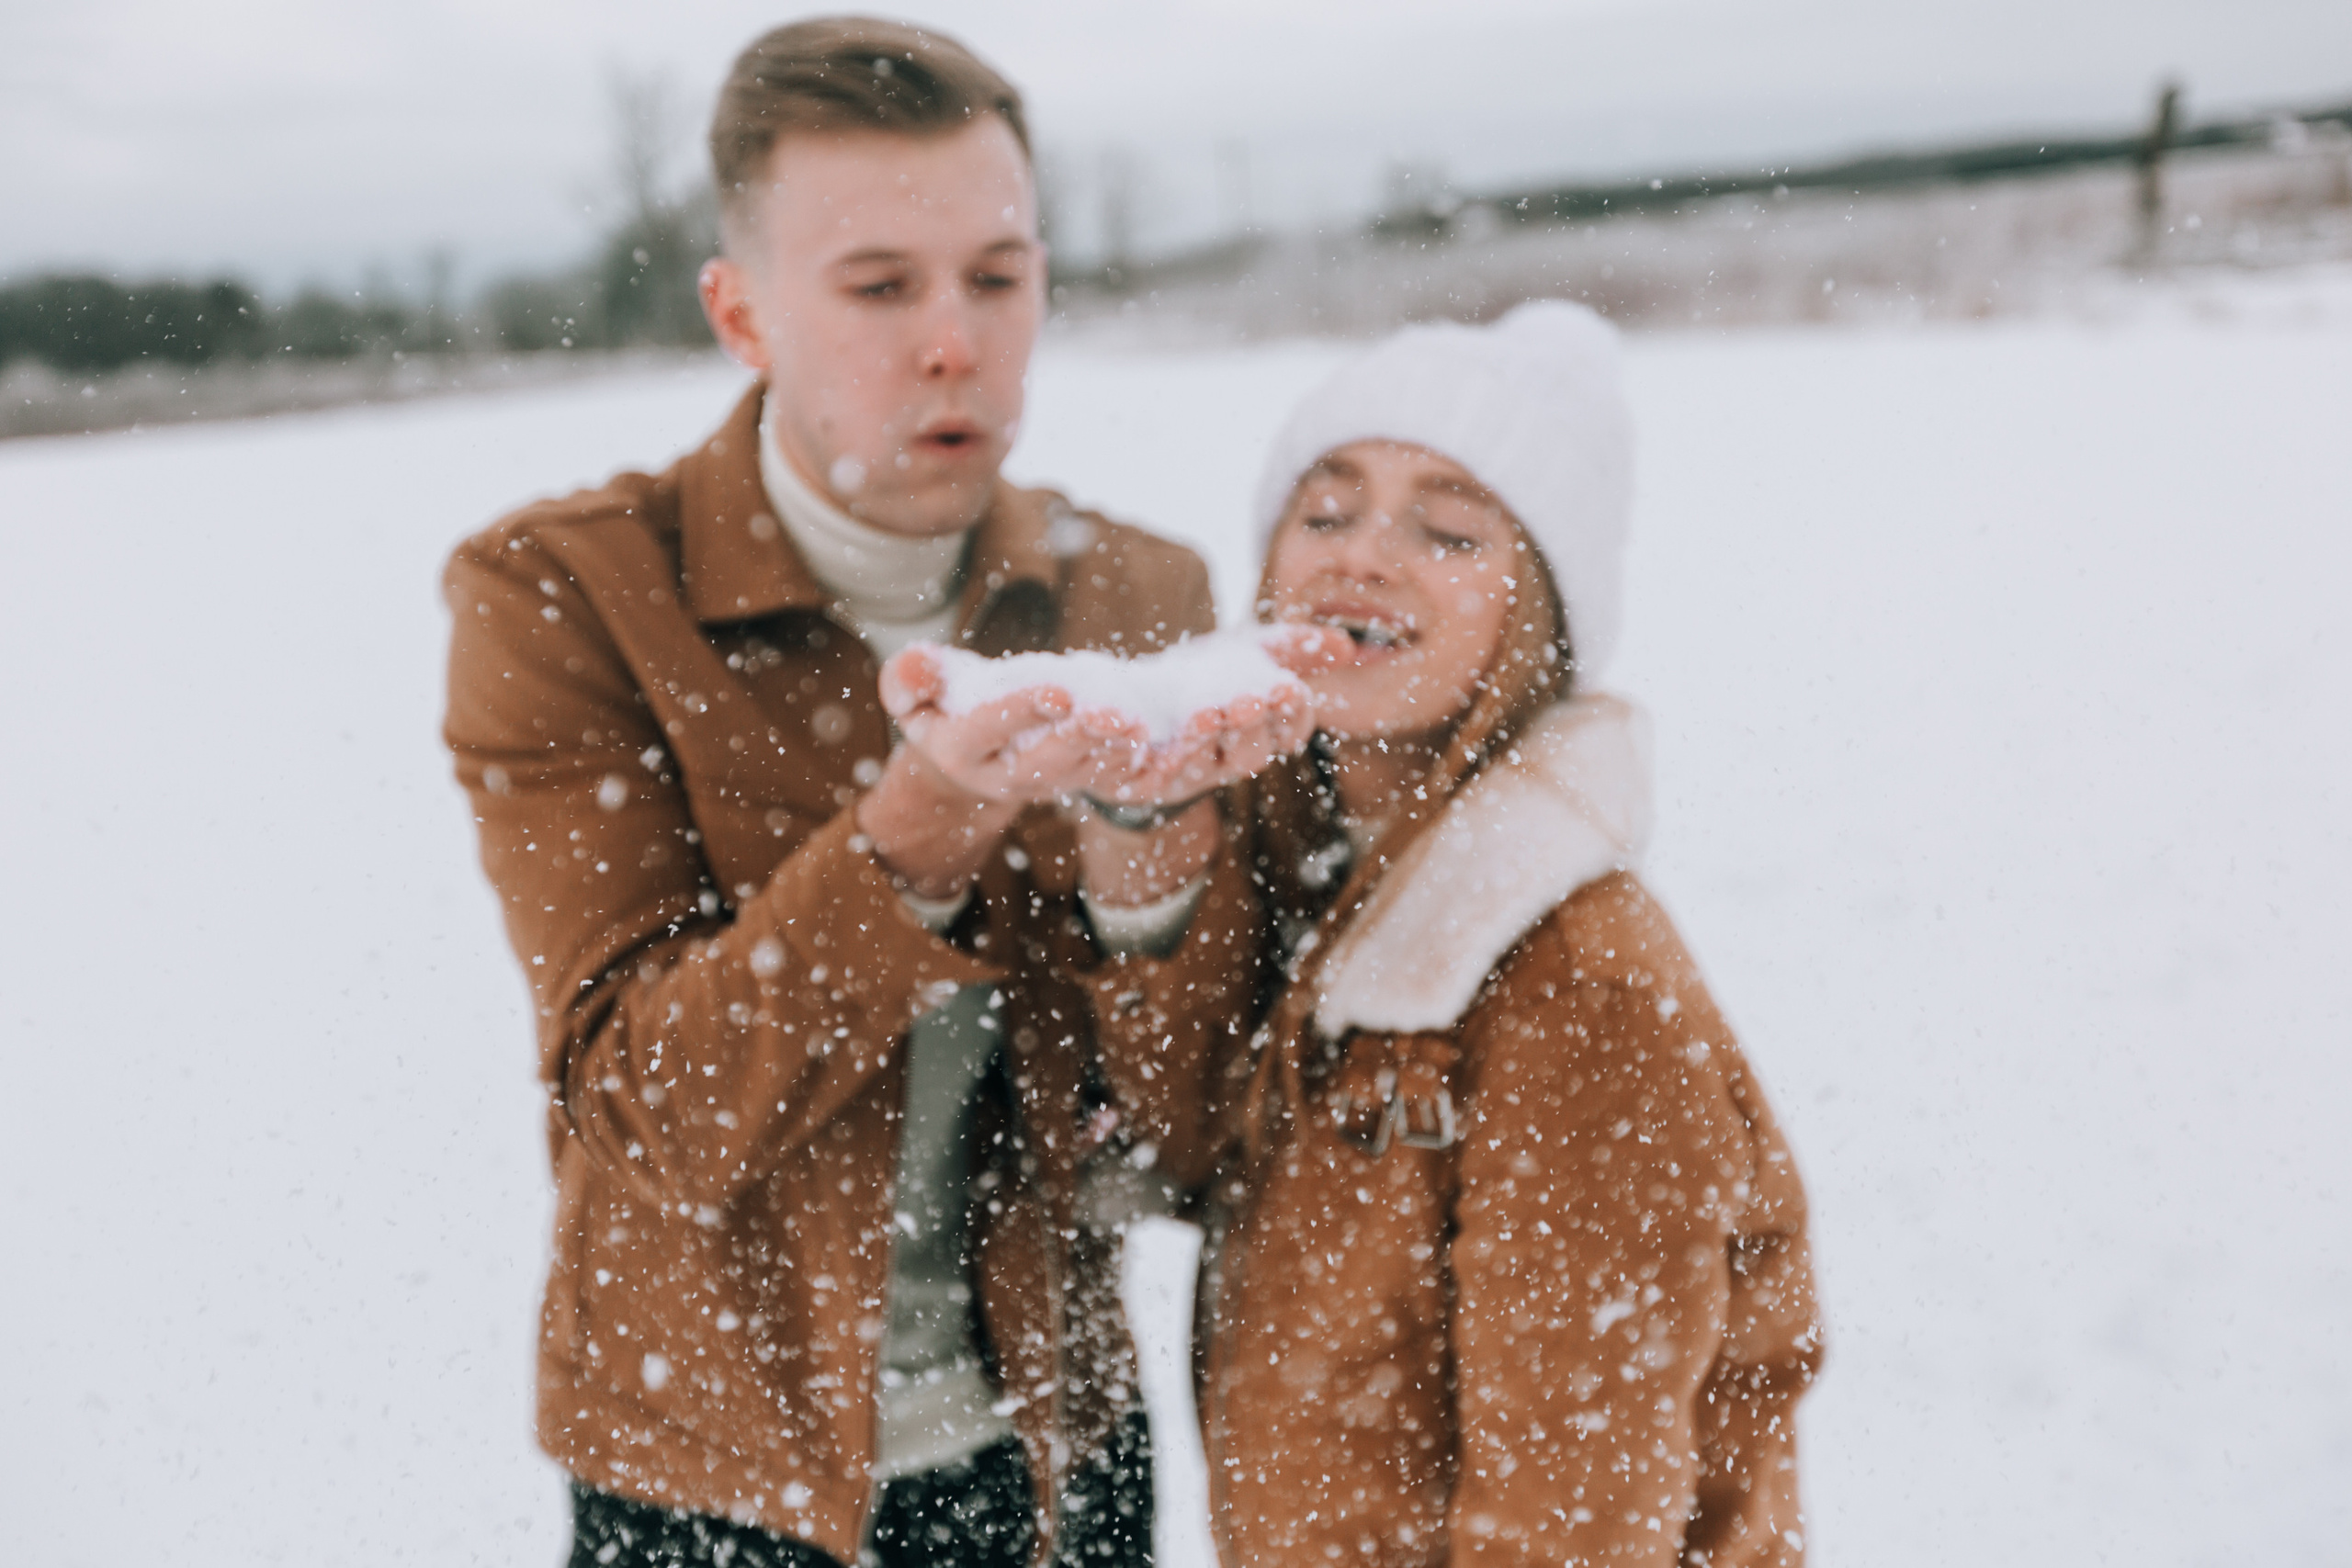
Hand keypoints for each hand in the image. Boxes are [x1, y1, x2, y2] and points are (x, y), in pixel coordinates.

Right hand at [880, 644, 1147, 805]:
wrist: (968, 751)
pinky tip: (1166, 745)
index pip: (991, 729)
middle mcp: (1007, 774)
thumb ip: (910, 678)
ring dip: (1117, 752)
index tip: (1057, 692)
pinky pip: (1111, 778)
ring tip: (1142, 727)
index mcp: (962, 749)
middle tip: (1115, 716)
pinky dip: (1139, 765)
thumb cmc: (940, 703)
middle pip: (1047, 758)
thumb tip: (914, 668)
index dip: (1022, 711)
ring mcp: (1048, 781)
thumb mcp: (913, 690)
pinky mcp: (1079, 778)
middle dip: (1082, 737)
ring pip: (1086, 771)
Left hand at [1084, 623, 1346, 805]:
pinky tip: (1131, 728)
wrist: (1133, 696)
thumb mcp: (1249, 651)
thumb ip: (1294, 647)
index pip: (1288, 731)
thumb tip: (1348, 646)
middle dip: (1249, 728)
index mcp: (1258, 733)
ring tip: (1205, 715)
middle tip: (1249, 702)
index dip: (1290, 714)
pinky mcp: (1135, 779)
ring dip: (1202, 741)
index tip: (1288, 689)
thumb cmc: (1204, 675)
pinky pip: (1134, 773)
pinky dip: (1134, 753)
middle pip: (1247, 754)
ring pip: (1196, 767)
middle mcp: (1223, 760)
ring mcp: (1180, 774)